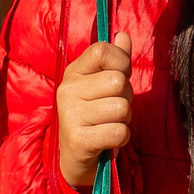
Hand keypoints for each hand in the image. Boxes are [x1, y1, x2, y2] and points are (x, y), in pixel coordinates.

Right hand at [55, 32, 133, 191]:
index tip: (118, 78)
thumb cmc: (94, 116)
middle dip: (126, 98)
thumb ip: (115, 60)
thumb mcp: (102, 85)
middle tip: (112, 111)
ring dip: (124, 120)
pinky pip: (119, 131)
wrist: (75, 158)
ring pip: (122, 107)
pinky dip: (121, 138)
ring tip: (108, 125)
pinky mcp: (78, 139)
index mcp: (73, 72)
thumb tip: (123, 35)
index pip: (102, 51)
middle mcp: (67, 90)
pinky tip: (107, 140)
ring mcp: (70, 115)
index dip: (121, 63)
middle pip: (118, 82)